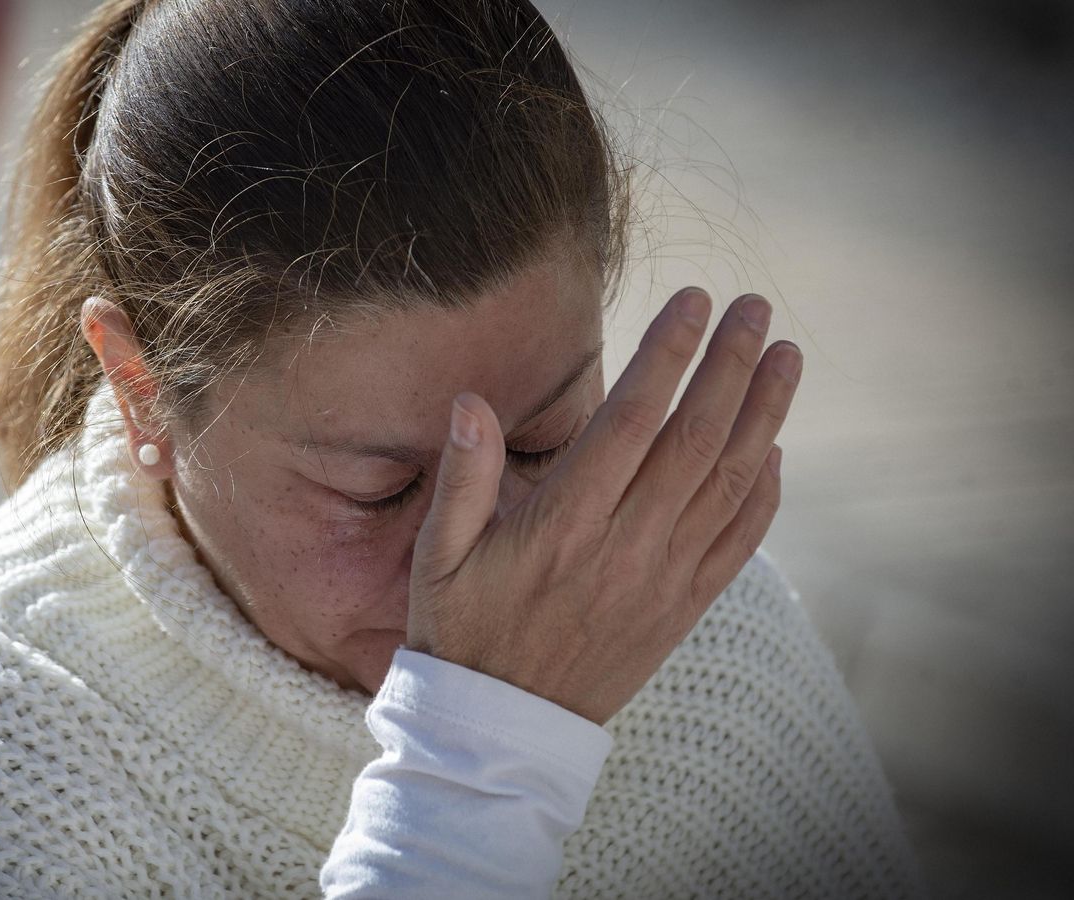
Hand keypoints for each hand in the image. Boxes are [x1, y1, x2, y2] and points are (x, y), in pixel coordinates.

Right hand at [406, 287, 800, 724]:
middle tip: (756, 308)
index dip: (668, 354)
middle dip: (731, 365)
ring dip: (764, 415)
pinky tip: (774, 449)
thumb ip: (462, 476)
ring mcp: (661, 579)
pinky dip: (763, 492)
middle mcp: (624, 546)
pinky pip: (737, 543)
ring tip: (788, 357)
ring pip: (728, 483)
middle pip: (696, 438)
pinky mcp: (681, 609)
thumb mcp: (438, 555)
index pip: (632, 419)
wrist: (501, 729)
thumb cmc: (461, 632)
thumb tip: (470, 400)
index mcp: (564, 522)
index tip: (693, 301)